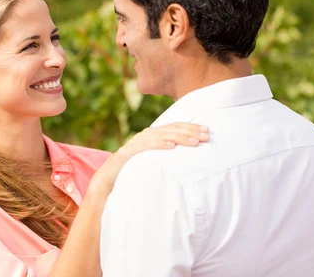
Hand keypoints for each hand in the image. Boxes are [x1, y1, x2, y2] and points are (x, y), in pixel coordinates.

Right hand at [90, 123, 208, 196]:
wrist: (106, 185)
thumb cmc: (133, 176)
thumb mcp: (154, 165)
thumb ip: (168, 160)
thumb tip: (190, 161)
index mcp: (152, 137)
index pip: (174, 128)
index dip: (191, 128)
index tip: (207, 131)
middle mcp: (144, 137)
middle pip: (170, 129)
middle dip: (190, 131)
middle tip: (207, 135)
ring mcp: (135, 144)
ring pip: (161, 135)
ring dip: (179, 137)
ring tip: (194, 142)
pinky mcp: (127, 153)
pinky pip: (145, 146)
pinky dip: (159, 144)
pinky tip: (172, 146)